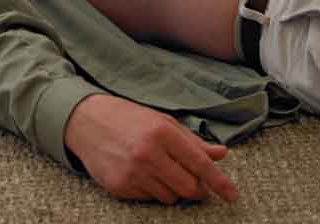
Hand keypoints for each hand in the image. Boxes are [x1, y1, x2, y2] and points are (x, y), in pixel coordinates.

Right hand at [64, 94, 238, 204]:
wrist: (87, 121)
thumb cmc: (128, 118)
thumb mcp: (162, 121)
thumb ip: (192, 141)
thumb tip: (221, 154)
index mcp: (162, 132)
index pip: (199, 163)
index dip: (219, 181)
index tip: (232, 195)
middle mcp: (149, 153)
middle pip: (189, 188)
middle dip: (197, 189)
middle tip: (194, 182)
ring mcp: (133, 172)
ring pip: (171, 197)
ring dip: (173, 189)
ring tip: (160, 170)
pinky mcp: (121, 187)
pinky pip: (150, 199)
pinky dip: (153, 191)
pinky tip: (142, 173)